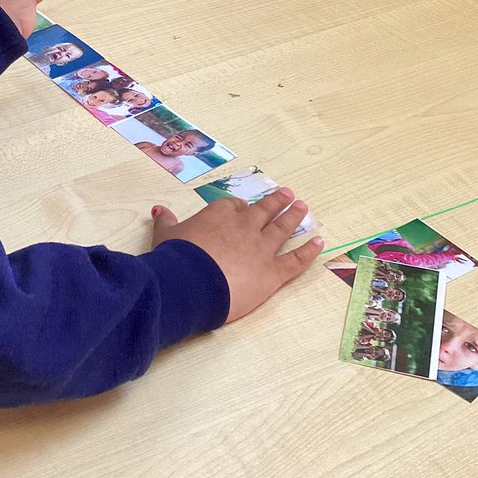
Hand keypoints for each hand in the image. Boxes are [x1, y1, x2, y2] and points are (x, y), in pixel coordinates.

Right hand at [150, 189, 322, 322]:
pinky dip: (308, 251)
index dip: (239, 208)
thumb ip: (166, 222)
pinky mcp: (273, 272)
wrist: (191, 283)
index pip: (234, 206)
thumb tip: (159, 210)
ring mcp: (262, 248)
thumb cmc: (176, 258)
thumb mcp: (166, 235)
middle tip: (287, 194)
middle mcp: (245, 226)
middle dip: (276, 202)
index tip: (243, 208)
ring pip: (282, 229)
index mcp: (220, 214)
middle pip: (264, 211)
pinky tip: (319, 242)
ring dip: (293, 217)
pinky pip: (295, 260)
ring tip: (302, 207)